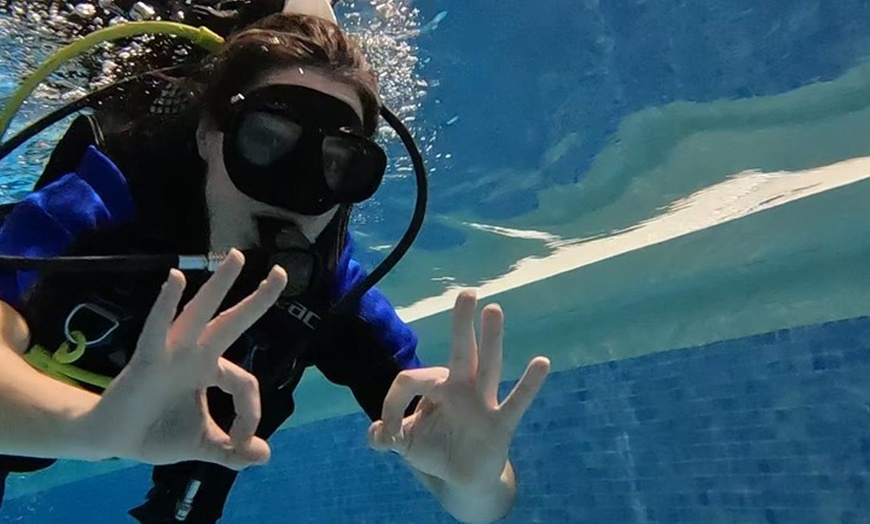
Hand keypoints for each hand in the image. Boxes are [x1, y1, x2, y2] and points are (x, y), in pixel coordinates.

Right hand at [81, 249, 286, 470]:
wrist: (111, 441)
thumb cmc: (156, 433)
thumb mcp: (201, 445)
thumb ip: (231, 451)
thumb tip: (264, 456)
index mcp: (210, 370)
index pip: (245, 382)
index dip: (250, 414)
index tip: (243, 442)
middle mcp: (195, 355)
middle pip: (233, 322)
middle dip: (259, 299)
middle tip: (282, 272)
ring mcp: (173, 353)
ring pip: (201, 314)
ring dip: (219, 285)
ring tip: (238, 258)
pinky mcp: (148, 358)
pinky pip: (158, 328)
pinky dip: (166, 304)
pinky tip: (176, 279)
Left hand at [368, 290, 549, 489]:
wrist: (463, 478)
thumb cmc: (435, 450)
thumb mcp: (405, 442)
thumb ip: (385, 436)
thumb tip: (376, 434)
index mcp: (437, 387)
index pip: (411, 381)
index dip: (392, 406)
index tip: (388, 434)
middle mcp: (461, 388)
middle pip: (460, 350)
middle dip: (461, 323)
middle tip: (467, 293)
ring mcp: (483, 403)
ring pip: (487, 366)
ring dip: (490, 339)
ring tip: (494, 310)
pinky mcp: (501, 424)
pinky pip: (516, 402)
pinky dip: (529, 384)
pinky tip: (542, 362)